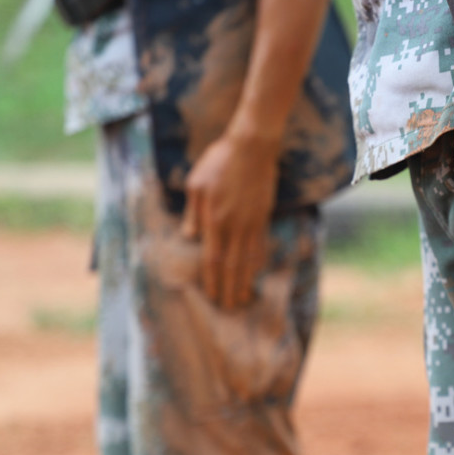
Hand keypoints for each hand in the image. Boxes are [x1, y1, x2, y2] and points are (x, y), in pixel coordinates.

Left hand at [183, 132, 277, 309]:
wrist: (252, 147)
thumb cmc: (219, 161)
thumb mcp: (196, 184)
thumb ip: (193, 212)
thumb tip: (190, 237)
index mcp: (215, 220)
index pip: (213, 259)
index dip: (213, 281)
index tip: (213, 297)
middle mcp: (235, 226)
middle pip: (233, 266)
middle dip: (231, 289)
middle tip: (230, 308)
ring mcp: (252, 223)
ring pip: (249, 259)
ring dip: (246, 280)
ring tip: (244, 297)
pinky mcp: (263, 216)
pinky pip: (261, 244)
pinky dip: (258, 261)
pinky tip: (257, 271)